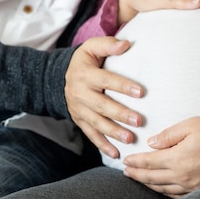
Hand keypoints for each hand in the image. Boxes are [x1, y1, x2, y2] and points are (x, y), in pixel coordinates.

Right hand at [65, 37, 143, 157]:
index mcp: (84, 74)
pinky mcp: (79, 121)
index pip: (105, 80)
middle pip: (101, 105)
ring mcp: (79, 110)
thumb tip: (126, 44)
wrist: (59, 78)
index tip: (140, 92)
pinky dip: (103, 145)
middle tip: (138, 121)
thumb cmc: (85, 61)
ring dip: (113, 132)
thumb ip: (108, 45)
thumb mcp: (91, 47)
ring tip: (130, 139)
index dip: (122, 86)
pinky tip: (116, 154)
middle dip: (119, 114)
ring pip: (96, 123)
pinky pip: (91, 135)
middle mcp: (79, 93)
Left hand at [122, 116, 199, 198]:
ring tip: (139, 181)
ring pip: (163, 189)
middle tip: (126, 173)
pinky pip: (178, 196)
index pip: (148, 162)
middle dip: (136, 175)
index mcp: (177, 159)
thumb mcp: (192, 125)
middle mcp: (182, 176)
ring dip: (148, 185)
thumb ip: (168, 135)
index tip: (125, 161)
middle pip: (152, 178)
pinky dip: (165, 193)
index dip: (134, 162)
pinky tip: (162, 190)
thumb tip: (152, 143)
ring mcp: (192, 186)